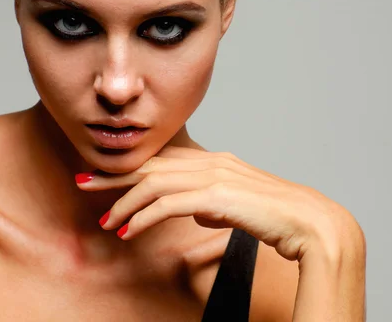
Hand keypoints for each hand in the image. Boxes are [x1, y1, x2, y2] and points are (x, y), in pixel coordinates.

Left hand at [76, 146, 362, 262]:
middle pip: (150, 164)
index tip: (104, 177)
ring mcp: (213, 176)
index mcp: (215, 161)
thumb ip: (214, 203)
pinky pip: (166, 204)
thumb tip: (194, 210)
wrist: (309, 222)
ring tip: (105, 222)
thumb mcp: (239, 206)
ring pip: (153, 183)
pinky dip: (142, 217)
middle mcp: (210, 162)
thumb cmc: (276, 217)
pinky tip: (128, 231)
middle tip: (82, 183)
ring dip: (124, 203)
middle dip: (113, 175)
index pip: (162, 160)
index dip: (130, 168)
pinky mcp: (216, 195)